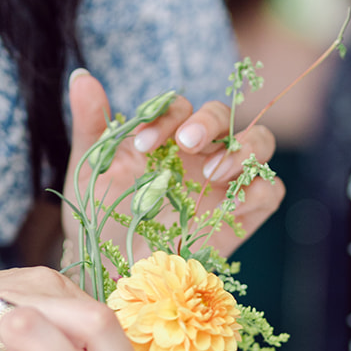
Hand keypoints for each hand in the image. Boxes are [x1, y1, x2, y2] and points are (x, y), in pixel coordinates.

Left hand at [65, 71, 283, 260]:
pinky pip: (269, 191)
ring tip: (213, 171)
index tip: (143, 145)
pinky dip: (259, 189)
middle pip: (225, 116)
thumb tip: (81, 77)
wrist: (109, 272)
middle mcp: (200, 154)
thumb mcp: (90, 171)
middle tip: (186, 143)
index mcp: (168, 137)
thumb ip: (91, 124)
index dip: (166, 117)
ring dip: (243, 148)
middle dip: (209, 122)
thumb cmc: (100, 219)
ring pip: (260, 143)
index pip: (180, 107)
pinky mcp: (243, 215)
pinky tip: (232, 202)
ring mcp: (225, 182)